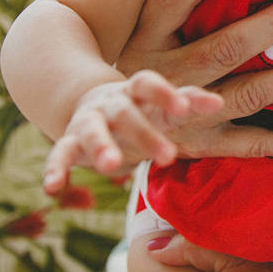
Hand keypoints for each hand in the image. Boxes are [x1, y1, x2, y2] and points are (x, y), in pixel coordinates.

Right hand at [42, 71, 221, 193]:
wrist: (95, 104)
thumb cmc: (144, 109)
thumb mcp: (166, 105)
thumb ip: (190, 101)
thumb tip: (220, 102)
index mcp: (137, 92)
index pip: (148, 83)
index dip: (165, 93)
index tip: (184, 109)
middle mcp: (111, 103)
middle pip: (125, 113)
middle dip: (145, 134)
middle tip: (169, 156)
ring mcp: (88, 121)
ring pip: (92, 131)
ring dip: (101, 146)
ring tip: (112, 166)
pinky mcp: (69, 142)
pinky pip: (59, 154)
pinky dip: (54, 169)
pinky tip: (52, 188)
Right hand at [114, 0, 272, 158]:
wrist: (107, 129)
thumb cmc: (133, 53)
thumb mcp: (129, 13)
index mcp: (142, 37)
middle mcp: (162, 77)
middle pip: (221, 48)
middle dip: (271, 24)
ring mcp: (186, 116)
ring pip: (246, 95)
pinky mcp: (204, 146)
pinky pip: (252, 145)